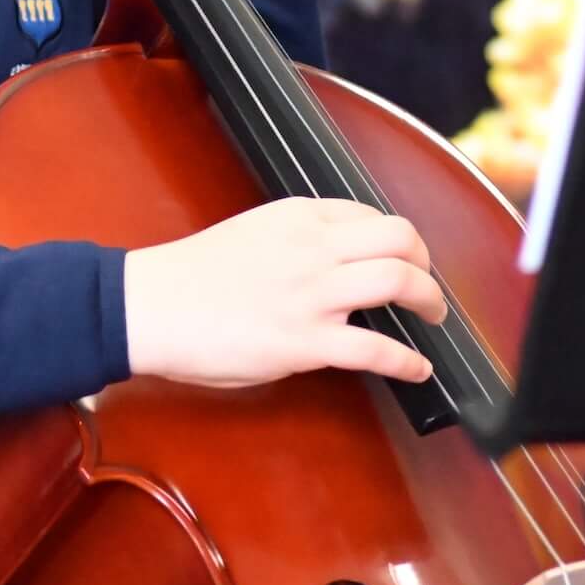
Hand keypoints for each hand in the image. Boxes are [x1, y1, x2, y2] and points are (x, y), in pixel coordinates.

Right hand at [122, 196, 448, 387]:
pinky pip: (376, 348)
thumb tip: (333, 262)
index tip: (403, 258)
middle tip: (428, 287)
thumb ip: (297, 240)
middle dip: (426, 264)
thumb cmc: (191, 276)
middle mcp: (313, 248)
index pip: (370, 215)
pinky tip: (416, 368)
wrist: (150, 305)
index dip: (397, 240)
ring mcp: (312, 294)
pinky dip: (408, 361)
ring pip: (399, 281)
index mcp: (298, 217)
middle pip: (400, 238)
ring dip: (430, 301)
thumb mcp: (253, 233)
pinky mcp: (305, 341)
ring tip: (433, 318)